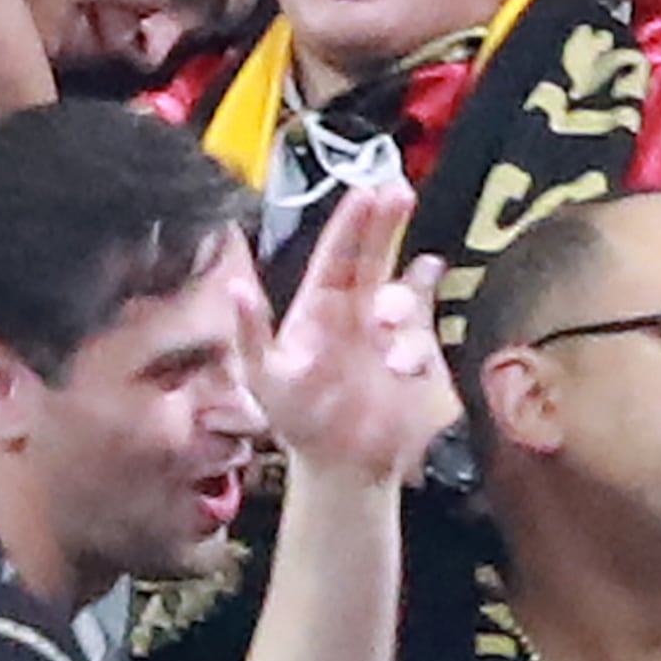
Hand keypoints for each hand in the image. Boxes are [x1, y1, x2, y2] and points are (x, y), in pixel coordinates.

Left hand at [257, 172, 455, 485]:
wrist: (342, 467)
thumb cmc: (298, 420)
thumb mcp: (263, 379)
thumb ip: (250, 332)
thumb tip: (235, 286)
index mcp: (321, 306)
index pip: (338, 254)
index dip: (353, 223)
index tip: (367, 193)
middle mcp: (360, 309)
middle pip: (377, 254)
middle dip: (388, 223)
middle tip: (400, 193)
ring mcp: (392, 331)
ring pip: (404, 292)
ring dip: (400, 298)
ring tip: (386, 325)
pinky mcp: (419, 356)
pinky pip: (425, 332)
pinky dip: (418, 341)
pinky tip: (404, 356)